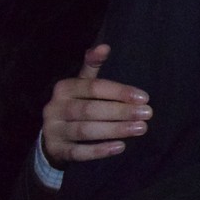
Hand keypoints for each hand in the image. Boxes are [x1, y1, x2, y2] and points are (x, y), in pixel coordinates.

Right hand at [41, 44, 151, 167]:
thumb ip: (93, 66)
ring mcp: (53, 130)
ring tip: (141, 129)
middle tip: (148, 114)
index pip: (93, 87)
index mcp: (64, 88)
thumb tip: (104, 46)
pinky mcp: (56, 150)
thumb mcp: (81, 84)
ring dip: (115, 130)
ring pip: (85, 130)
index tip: (144, 97)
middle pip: (90, 109)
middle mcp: (54, 108)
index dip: (119, 92)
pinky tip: (121, 147)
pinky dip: (99, 151)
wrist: (52, 137)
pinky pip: (78, 152)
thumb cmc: (76, 104)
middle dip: (121, 112)